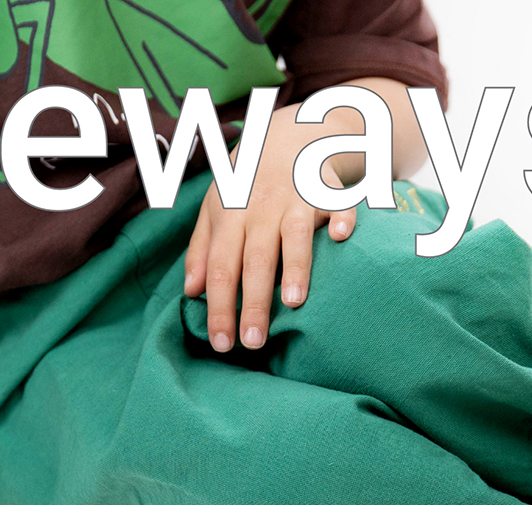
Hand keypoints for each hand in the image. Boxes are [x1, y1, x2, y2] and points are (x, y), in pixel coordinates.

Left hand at [183, 103, 361, 351]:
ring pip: (293, 235)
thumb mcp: (216, 209)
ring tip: (294, 303)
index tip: (222, 343)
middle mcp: (261, 207)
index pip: (221, 268)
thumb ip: (202, 250)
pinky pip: (337, 205)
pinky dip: (340, 218)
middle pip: (255, 260)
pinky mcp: (328, 189)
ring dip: (295, 267)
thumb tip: (191, 292)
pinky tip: (340, 237)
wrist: (286, 132)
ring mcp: (296, 197)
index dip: (220, 307)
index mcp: (230, 216)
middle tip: (254, 342)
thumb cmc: (246, 183)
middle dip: (254, 302)